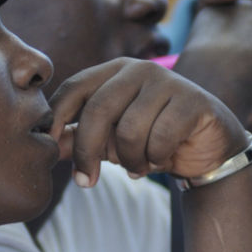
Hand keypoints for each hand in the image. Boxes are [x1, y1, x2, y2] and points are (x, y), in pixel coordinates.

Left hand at [48, 57, 246, 186]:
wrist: (208, 148)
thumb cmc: (152, 139)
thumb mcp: (110, 141)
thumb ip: (78, 138)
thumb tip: (43, 145)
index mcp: (113, 71)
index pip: (74, 88)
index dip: (56, 118)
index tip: (48, 148)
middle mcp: (139, 69)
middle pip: (98, 109)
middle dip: (88, 151)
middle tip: (86, 181)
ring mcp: (168, 81)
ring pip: (129, 129)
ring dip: (129, 160)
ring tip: (137, 168)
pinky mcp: (192, 101)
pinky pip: (160, 137)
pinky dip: (154, 158)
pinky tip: (159, 161)